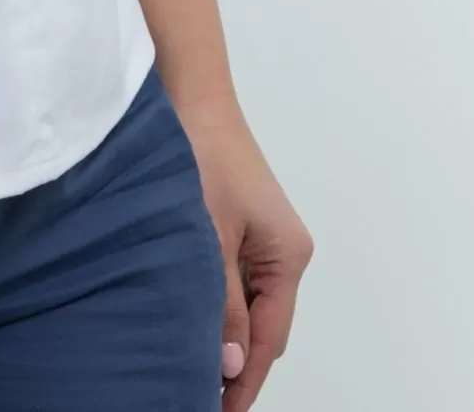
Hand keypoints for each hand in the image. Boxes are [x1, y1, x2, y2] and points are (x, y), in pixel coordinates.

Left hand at [180, 96, 314, 405]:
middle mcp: (283, 251)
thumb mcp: (208, 236)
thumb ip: (219, 302)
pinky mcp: (238, 225)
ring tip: (186, 365)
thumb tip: (228, 364)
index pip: (269, 338)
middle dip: (232, 361)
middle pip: (261, 326)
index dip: (244, 379)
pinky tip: (185, 315)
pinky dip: (213, 301)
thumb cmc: (201, 151)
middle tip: (195, 393)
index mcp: (288, 255)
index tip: (218, 409)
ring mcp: (261, 238)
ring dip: (220, 331)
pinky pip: (230, 279)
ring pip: (244, 303)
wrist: (187, 93)